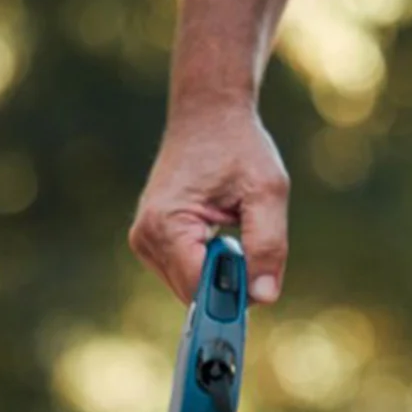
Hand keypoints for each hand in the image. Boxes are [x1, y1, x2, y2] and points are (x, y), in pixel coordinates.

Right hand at [129, 98, 288, 305]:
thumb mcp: (266, 191)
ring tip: (228, 230)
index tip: (259, 284)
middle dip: (226, 283)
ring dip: (217, 274)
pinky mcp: (149, 243)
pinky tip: (216, 235)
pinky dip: (207, 266)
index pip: (199, 288)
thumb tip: (264, 297)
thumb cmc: (238, 145)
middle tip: (248, 245)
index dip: (232, 294)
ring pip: (189, 290)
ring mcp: (144, 243)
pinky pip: (184, 276)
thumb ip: (268, 245)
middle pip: (193, 295)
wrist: (207, 114)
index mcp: (165, 224)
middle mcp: (146, 238)